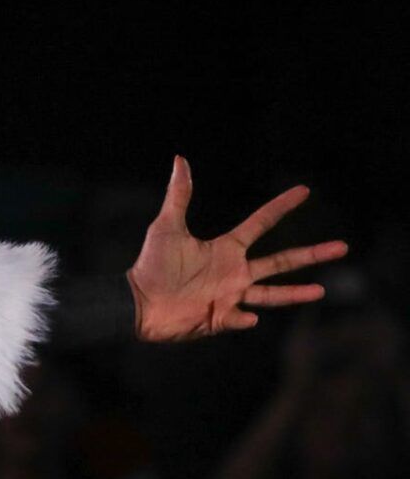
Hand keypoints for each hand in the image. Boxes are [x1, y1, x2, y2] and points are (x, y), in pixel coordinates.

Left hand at [126, 157, 349, 343]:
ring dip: (295, 294)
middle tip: (342, 247)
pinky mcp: (220, 318)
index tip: (304, 190)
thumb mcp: (166, 227)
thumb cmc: (151, 265)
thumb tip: (180, 160)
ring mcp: (230, 296)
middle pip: (281, 262)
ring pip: (271, 294)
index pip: (260, 223)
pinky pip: (239, 319)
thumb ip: (179, 196)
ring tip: (321, 291)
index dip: (281, 206)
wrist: (136, 302)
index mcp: (226, 249)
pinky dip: (244, 318)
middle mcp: (235, 272)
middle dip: (311, 255)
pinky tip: (247, 316)